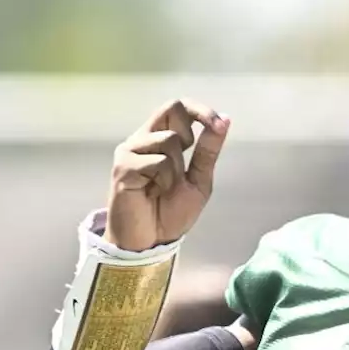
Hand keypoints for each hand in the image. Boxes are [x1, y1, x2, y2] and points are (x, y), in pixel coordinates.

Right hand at [105, 99, 230, 251]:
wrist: (151, 242)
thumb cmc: (170, 213)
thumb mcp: (199, 180)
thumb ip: (208, 151)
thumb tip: (226, 119)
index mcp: (160, 139)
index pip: (178, 107)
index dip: (201, 111)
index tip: (220, 124)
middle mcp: (143, 139)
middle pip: (171, 108)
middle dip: (190, 134)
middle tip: (185, 166)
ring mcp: (130, 151)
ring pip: (169, 140)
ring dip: (178, 169)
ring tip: (164, 189)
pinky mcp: (123, 167)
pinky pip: (157, 162)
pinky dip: (165, 181)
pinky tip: (153, 193)